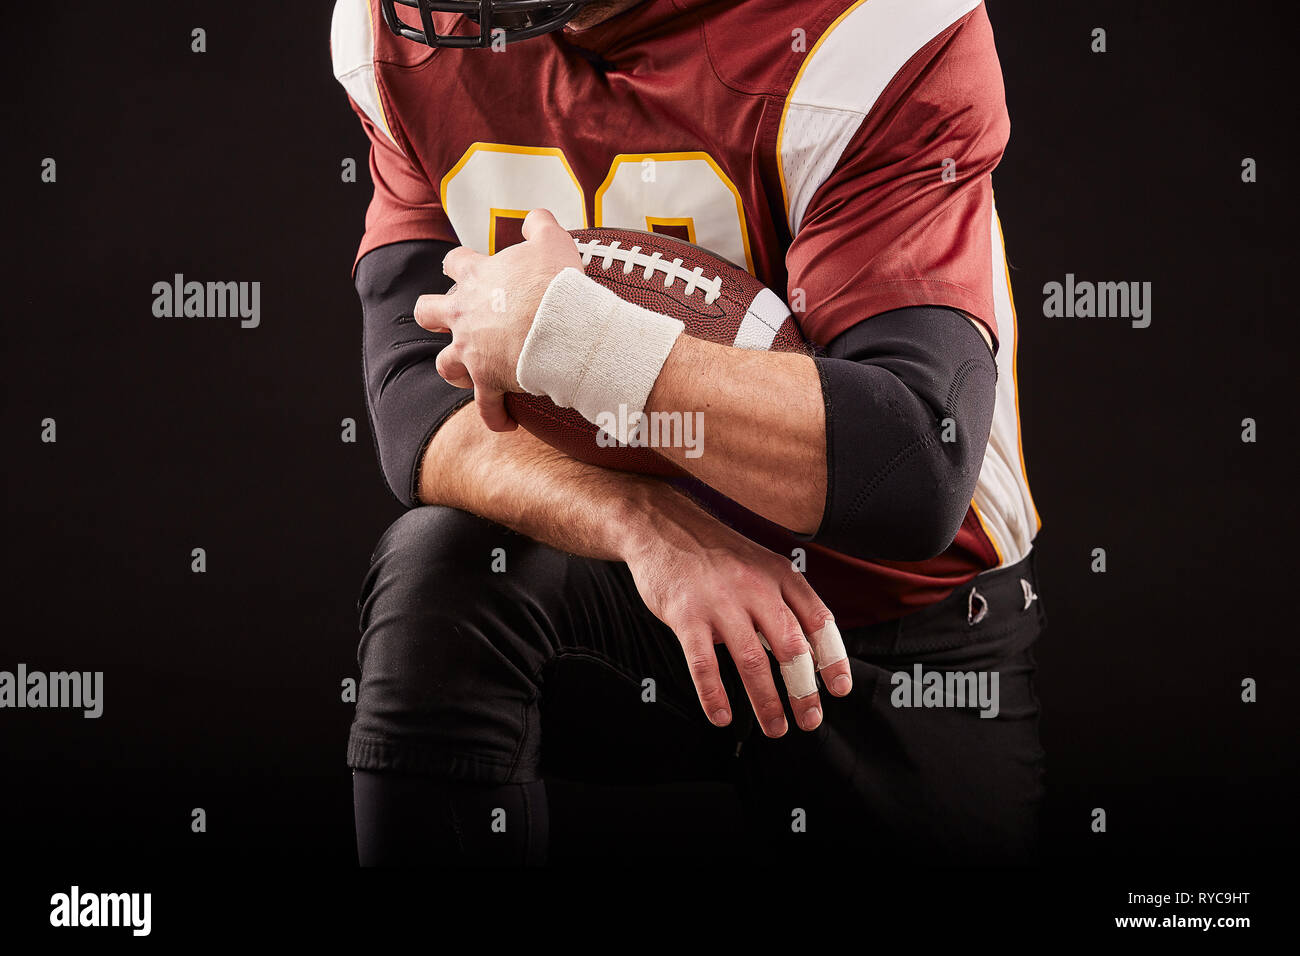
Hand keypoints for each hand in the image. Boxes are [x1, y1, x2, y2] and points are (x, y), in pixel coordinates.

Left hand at [414, 208, 582, 430]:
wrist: (561, 325)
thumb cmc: (555, 282)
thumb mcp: (551, 240)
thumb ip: (539, 224)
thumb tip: (535, 218)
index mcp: (476, 277)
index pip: (454, 264)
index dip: (459, 267)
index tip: (467, 271)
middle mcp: (464, 314)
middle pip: (428, 313)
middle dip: (434, 318)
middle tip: (452, 323)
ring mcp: (471, 350)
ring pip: (445, 364)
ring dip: (456, 369)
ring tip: (472, 375)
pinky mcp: (487, 381)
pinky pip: (484, 407)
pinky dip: (493, 415)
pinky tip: (504, 423)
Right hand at [618, 486, 851, 736]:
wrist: (662, 526)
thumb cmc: (715, 553)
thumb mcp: (760, 565)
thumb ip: (784, 602)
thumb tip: (808, 652)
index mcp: (780, 575)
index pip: (819, 621)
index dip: (833, 659)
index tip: (839, 689)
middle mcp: (755, 587)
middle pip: (791, 648)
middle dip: (804, 691)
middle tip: (809, 719)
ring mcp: (720, 601)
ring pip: (752, 661)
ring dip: (767, 702)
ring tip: (775, 727)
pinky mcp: (686, 615)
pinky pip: (704, 663)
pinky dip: (714, 694)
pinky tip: (721, 715)